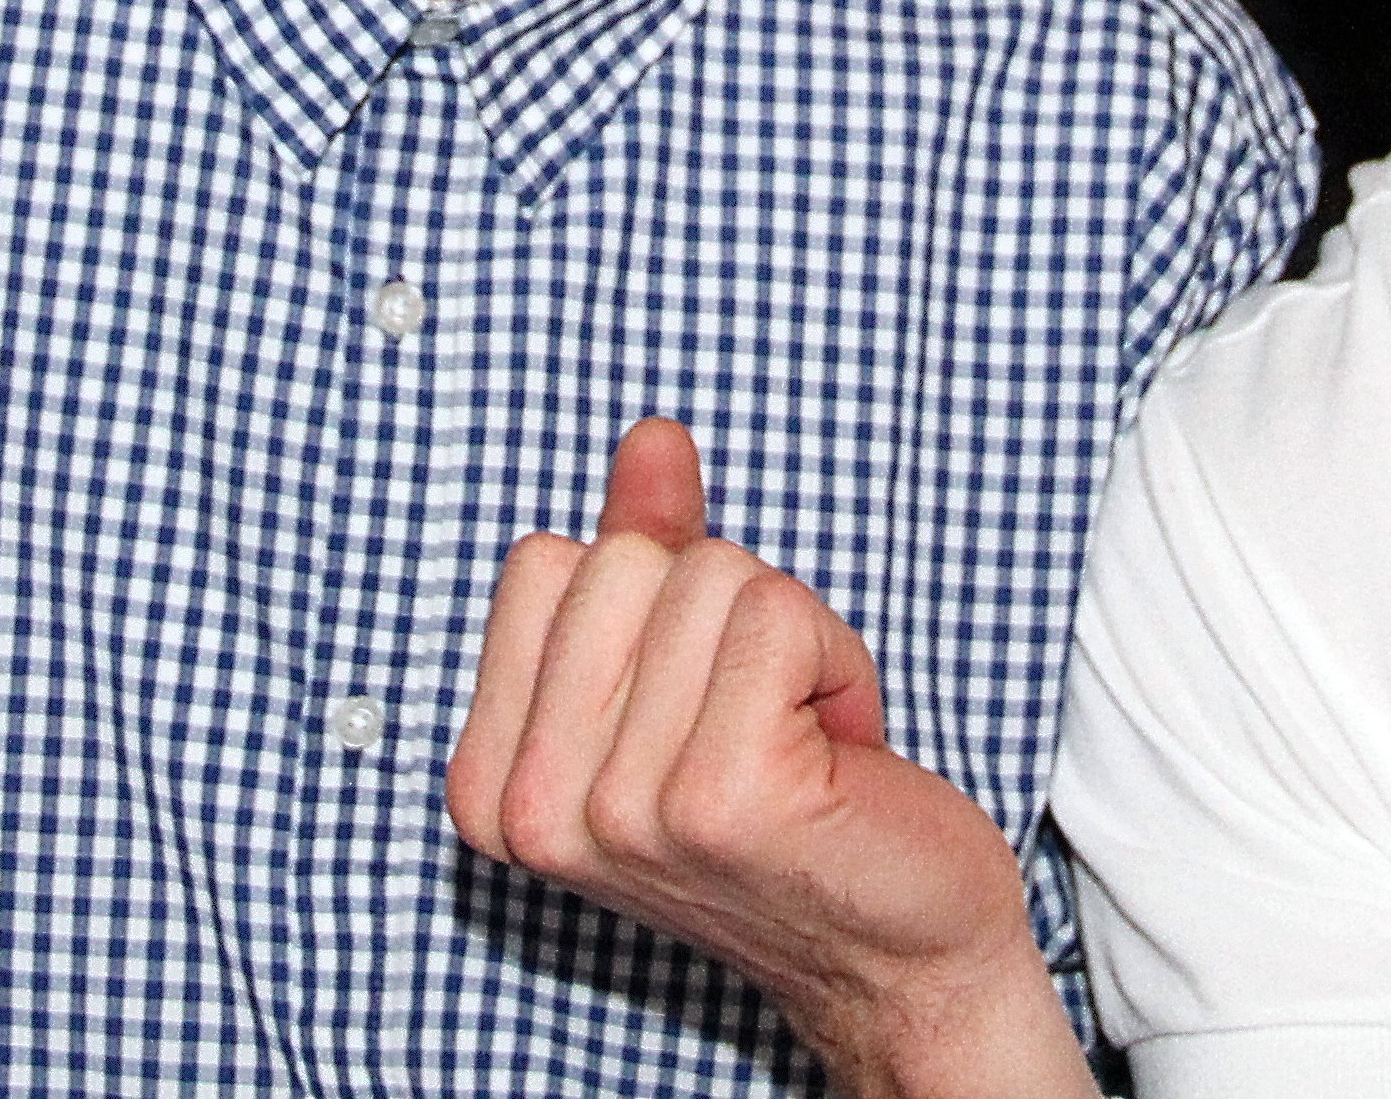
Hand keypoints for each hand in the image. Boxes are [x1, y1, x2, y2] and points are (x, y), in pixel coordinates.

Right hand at [450, 422, 1087, 1098]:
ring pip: (711, 576)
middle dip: (720, 612)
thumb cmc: (794, 806)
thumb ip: (647, 551)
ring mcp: (623, 809)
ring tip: (799, 744)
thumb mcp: (684, 669)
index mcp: (492, 786)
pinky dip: (835, 659)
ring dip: (790, 642)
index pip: (546, 561)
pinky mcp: (722, 796)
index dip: (647, 599)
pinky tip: (837, 752)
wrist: (897, 949)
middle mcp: (535, 809)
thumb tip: (652, 440)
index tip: (690, 704)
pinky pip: (778, 613)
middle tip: (757, 725)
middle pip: (625, 558)